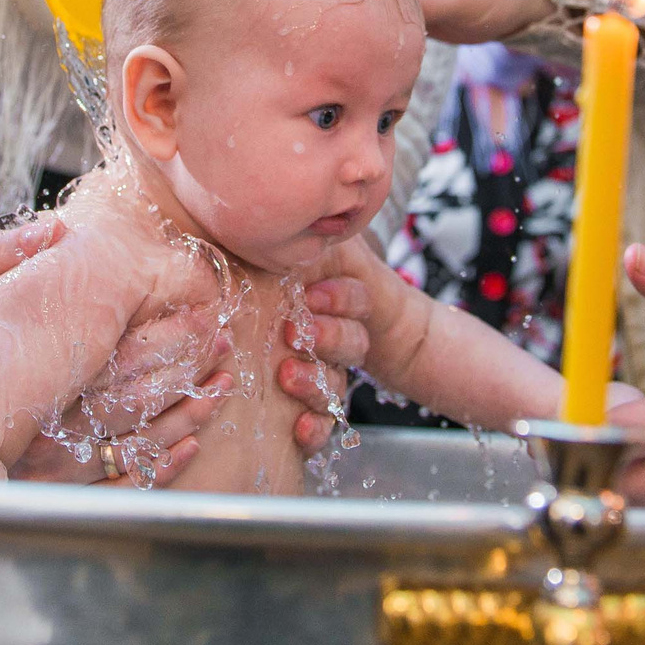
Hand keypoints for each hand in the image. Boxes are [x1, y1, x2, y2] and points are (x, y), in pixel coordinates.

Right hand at [0, 217, 236, 486]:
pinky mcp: (59, 491)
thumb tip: (53, 229)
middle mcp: (54, 420)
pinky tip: (192, 445)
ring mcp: (58, 463)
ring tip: (223, 386)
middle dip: (188, 367)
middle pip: (139, 394)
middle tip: (225, 342)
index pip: (122, 350)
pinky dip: (162, 463)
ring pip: (139, 439)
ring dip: (187, 412)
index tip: (205, 312)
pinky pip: (123, 481)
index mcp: (43, 372)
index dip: (170, 333)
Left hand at [275, 242, 382, 451]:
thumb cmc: (310, 279)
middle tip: (296, 332)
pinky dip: (315, 429)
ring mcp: (330, 370)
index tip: (312, 295)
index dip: (340, 299)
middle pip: (350, 342)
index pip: (356, 299)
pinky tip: (300, 428)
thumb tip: (290, 215)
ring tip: (288, 374)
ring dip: (315, 380)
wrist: (328, 327)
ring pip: (336, 381)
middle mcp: (341, 335)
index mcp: (342, 298)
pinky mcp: (316, 403)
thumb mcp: (318, 254)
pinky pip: (324, 423)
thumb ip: (313, 241)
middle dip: (327, 336)